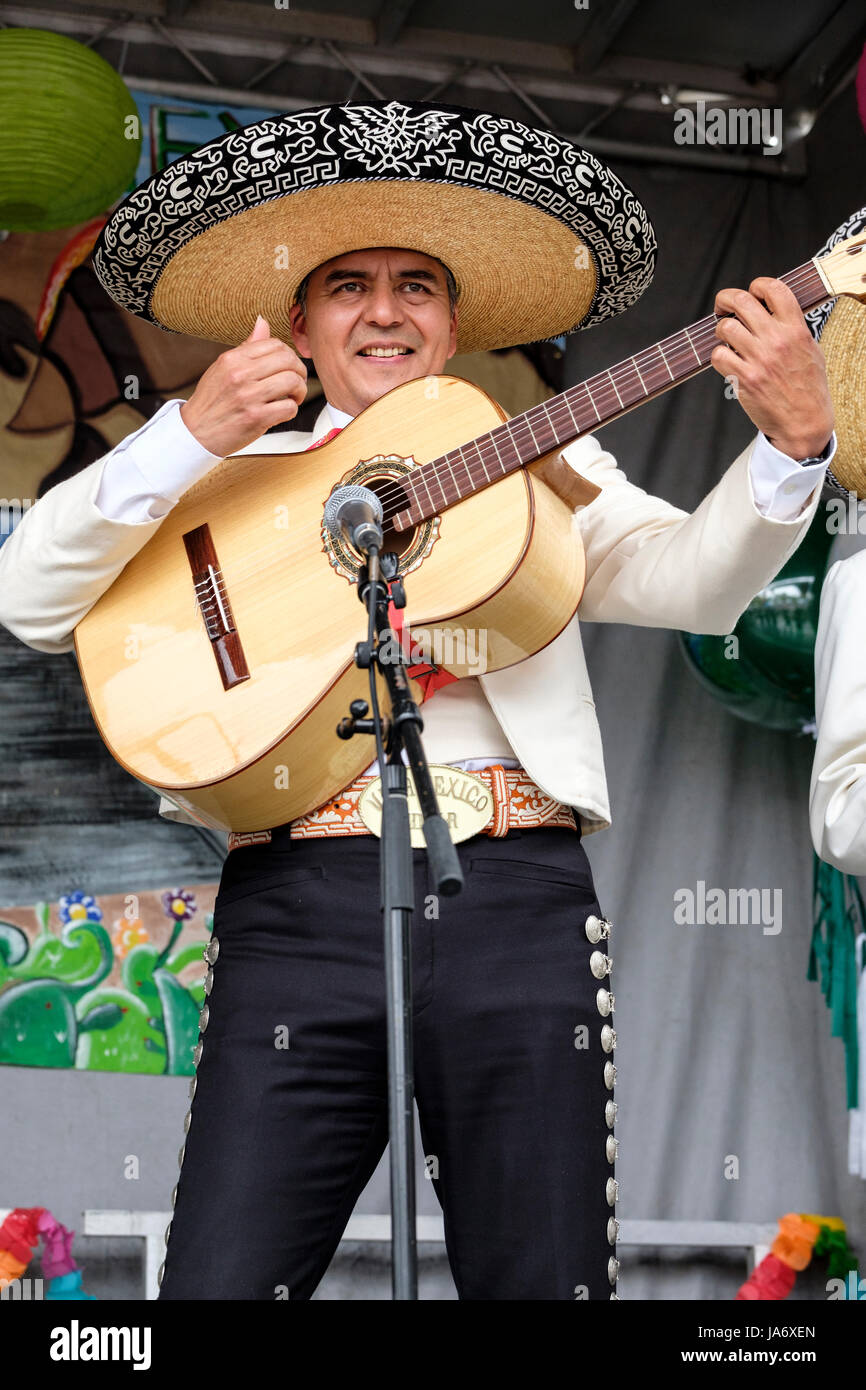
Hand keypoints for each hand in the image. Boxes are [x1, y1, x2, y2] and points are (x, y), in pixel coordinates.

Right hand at [180, 315, 307, 456]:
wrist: (195, 432)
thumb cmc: (211, 401)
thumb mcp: (222, 368)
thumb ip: (246, 347)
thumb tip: (263, 322)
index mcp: (232, 359)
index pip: (274, 344)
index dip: (289, 355)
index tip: (288, 366)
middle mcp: (240, 374)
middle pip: (288, 361)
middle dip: (299, 371)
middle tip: (297, 382)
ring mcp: (249, 396)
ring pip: (293, 382)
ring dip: (299, 391)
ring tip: (293, 397)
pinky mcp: (256, 418)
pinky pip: (289, 407)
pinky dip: (292, 409)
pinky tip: (283, 411)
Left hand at [710, 278, 833, 459]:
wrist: (805, 422)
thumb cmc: (808, 387)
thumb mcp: (810, 349)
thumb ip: (793, 327)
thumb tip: (772, 309)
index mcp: (795, 329)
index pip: (774, 289)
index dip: (757, 285)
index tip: (751, 293)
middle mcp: (777, 340)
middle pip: (741, 301)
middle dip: (725, 300)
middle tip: (721, 307)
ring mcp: (759, 359)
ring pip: (725, 327)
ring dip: (721, 331)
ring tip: (726, 339)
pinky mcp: (744, 378)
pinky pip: (718, 356)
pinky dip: (718, 356)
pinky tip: (727, 361)